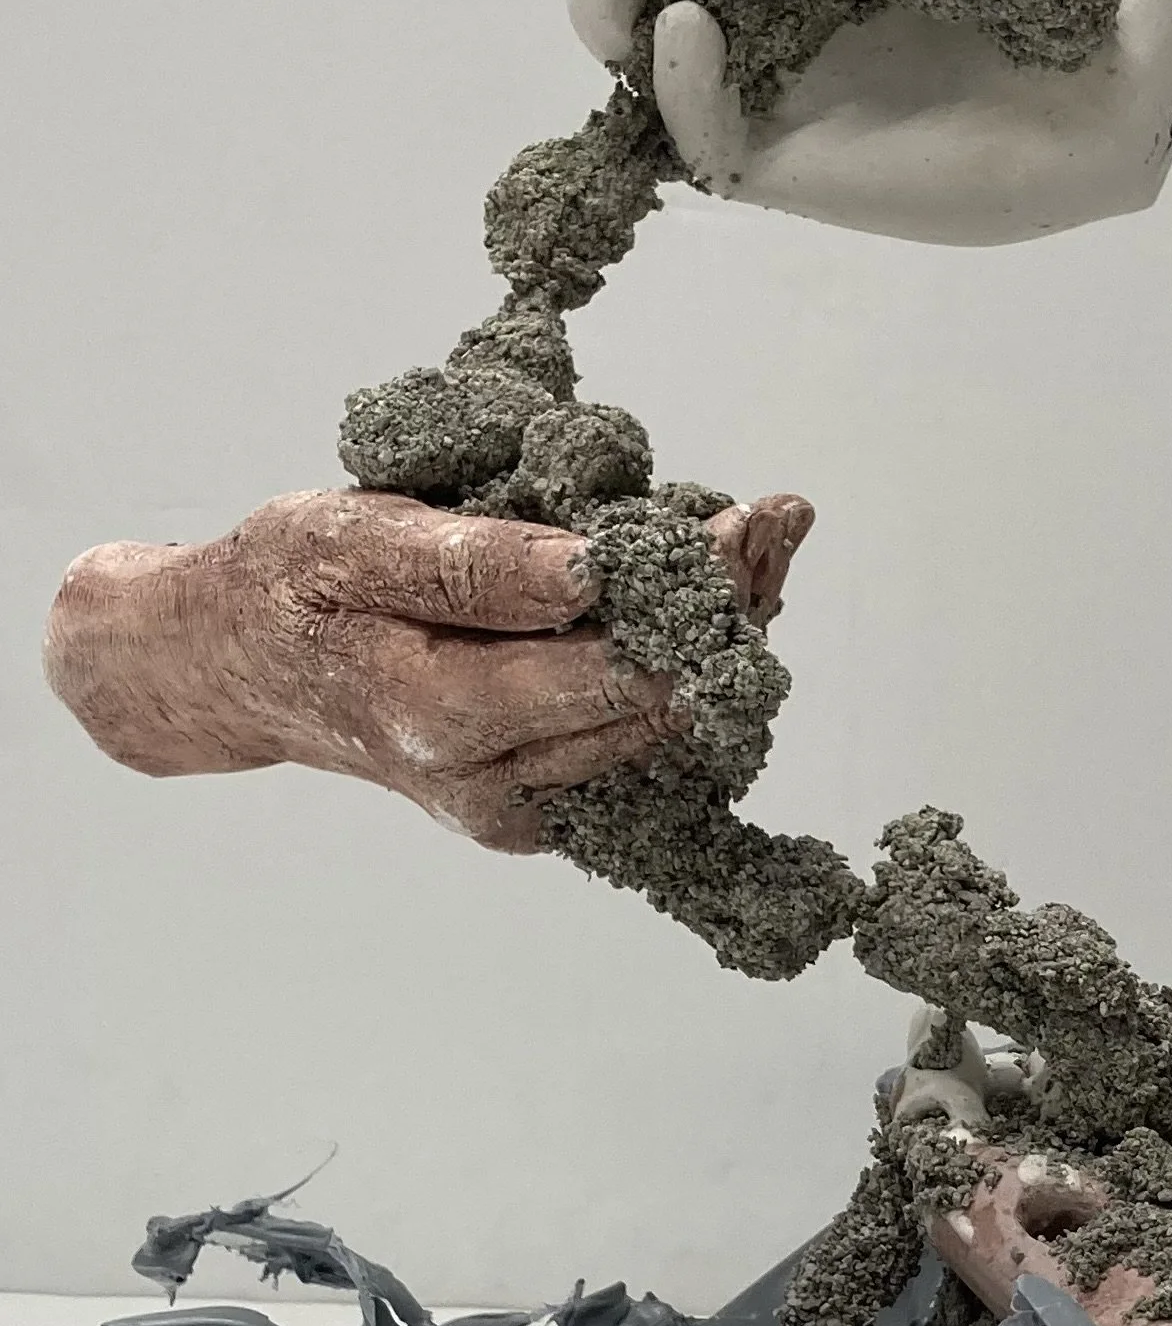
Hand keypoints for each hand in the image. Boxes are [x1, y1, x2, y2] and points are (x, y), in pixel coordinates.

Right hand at [43, 486, 812, 852]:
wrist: (238, 671)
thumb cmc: (287, 586)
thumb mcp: (346, 539)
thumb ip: (469, 563)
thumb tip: (591, 569)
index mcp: (440, 720)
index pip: (612, 670)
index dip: (692, 595)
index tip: (751, 517)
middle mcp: (492, 788)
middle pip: (659, 701)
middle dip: (727, 605)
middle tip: (779, 516)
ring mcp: (523, 809)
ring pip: (666, 721)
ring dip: (719, 629)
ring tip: (763, 535)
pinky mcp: (544, 805)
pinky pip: (642, 733)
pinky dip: (682, 656)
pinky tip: (706, 588)